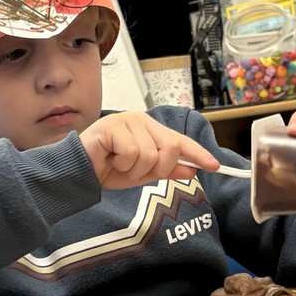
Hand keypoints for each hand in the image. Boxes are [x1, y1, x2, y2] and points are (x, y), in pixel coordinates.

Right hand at [80, 112, 219, 189]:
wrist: (80, 174)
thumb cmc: (109, 170)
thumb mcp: (143, 174)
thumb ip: (167, 170)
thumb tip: (193, 170)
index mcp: (150, 130)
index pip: (179, 140)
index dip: (198, 153)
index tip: (214, 165)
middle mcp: (141, 121)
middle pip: (170, 147)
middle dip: (157, 168)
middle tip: (135, 171)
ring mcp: (126, 121)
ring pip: (150, 153)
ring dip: (135, 169)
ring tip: (119, 165)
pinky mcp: (112, 126)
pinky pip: (132, 152)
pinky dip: (123, 164)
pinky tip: (111, 160)